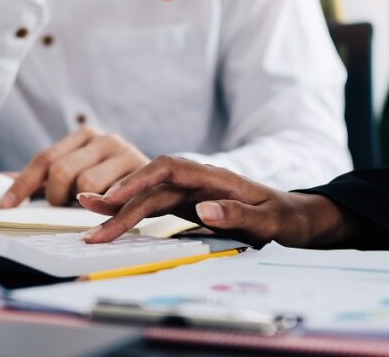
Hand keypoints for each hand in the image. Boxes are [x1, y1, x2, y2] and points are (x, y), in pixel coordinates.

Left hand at [0, 126, 148, 207]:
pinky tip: (102, 217)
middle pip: (62, 171)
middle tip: (63, 209)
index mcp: (84, 135)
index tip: (6, 206)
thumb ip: (48, 178)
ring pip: (86, 184)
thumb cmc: (116, 184)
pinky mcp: (143, 168)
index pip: (45, 158)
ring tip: (92, 209)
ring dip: (83, 204)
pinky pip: (113, 195)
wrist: (167, 182)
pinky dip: (102, 209)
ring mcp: (125, 151)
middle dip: (56, 197)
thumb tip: (2, 183)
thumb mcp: (83, 173)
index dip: (23, 184)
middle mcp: (104, 138)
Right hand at [76, 156, 360, 247]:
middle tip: (89, 216)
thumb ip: (238, 213)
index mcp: (216, 177)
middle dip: (119, 199)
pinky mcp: (192, 205)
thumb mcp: (271, 220)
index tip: (116, 195)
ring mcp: (194, 192)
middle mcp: (200, 181)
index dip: (140, 179)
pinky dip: (135, 213)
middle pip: (152, 185)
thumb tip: (202, 208)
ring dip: (120, 206)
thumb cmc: (288, 217)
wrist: (300, 217)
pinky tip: (116, 219)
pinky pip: (157, 206)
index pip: (169, 169)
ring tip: (89, 216)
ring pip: (150, 196)